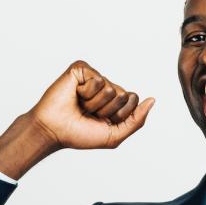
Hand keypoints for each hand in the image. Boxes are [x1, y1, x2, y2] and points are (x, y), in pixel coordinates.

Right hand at [28, 60, 155, 149]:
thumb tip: (152, 100)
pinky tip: (75, 94)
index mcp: (115, 101)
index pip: (134, 100)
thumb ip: (137, 120)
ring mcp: (93, 77)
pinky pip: (97, 79)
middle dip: (106, 110)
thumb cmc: (79, 134)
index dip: (119, 115)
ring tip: (80, 105)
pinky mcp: (81, 69)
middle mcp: (106, 86)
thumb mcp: (114, 135)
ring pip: (110, 88)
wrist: (54, 131)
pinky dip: (86, 92)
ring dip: (94, 103)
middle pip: (124, 95)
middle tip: (88, 113)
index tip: (101, 121)